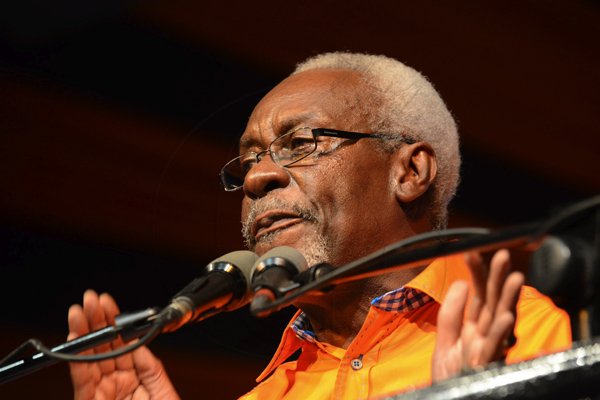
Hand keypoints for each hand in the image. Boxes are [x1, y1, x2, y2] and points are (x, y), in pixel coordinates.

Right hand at [68, 290, 179, 399]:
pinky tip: (76, 340)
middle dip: (95, 321)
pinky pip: (81, 380)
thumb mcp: (163, 391)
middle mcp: (115, 384)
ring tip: (77, 312)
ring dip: (82, 334)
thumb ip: (150, 367)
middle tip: (89, 300)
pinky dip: (76, 360)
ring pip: (87, 359)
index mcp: (134, 378)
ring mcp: (101, 393)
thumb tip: (137, 343)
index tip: (107, 303)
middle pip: (102, 347)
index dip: (114, 323)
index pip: (121, 344)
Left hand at [431, 249, 523, 380]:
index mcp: (474, 329)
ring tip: (515, 278)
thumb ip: (450, 315)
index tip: (471, 252)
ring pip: (500, 321)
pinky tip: (505, 317)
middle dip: (497, 279)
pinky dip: (500, 332)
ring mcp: (489, 350)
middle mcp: (485, 336)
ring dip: (507, 300)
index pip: (477, 296)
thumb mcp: (444, 343)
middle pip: (492, 302)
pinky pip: (495, 347)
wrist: (449, 399)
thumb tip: (461, 283)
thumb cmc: (451, 376)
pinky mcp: (487, 366)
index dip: (476, 274)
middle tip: (501, 255)